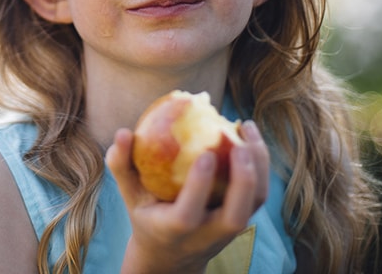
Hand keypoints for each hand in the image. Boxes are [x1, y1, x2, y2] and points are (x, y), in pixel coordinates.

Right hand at [105, 120, 269, 273]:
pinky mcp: (244, 219)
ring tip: (246, 127)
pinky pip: (259, 193)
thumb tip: (123, 132)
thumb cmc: (148, 215)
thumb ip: (121, 166)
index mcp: (175, 231)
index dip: (199, 185)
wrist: (172, 254)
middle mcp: (207, 235)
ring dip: (258, 165)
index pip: (189, 214)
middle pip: (235, 216)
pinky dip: (260, 163)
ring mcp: (229, 230)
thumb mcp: (130, 196)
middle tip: (239, 143)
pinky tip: (248, 134)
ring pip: (255, 202)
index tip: (206, 154)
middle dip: (243, 181)